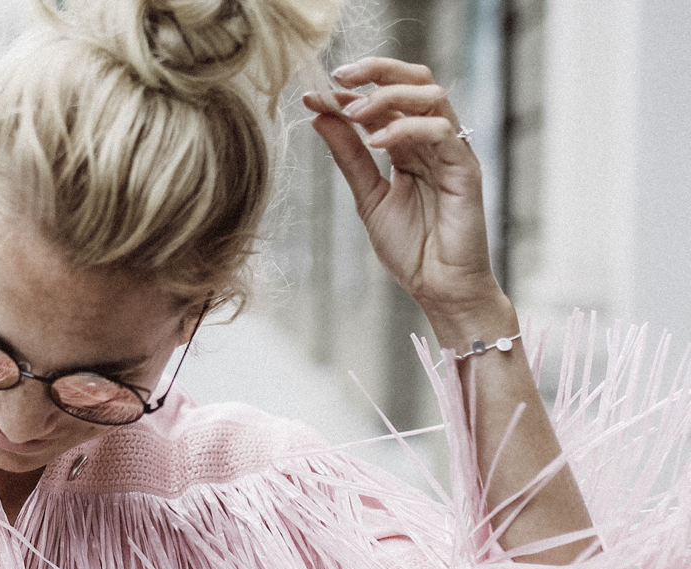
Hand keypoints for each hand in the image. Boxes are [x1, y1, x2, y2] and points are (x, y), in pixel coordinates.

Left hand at [303, 57, 512, 339]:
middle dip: (377, 70)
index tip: (313, 93)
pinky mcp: (465, 169)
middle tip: (339, 76)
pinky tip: (377, 142)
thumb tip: (320, 115)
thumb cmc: (412, 248)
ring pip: (431, 96)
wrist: (439, 287)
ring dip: (389, 96)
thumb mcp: (368, 197)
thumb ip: (349, 156)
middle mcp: (433, 141)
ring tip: (354, 112)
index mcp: (410, 145)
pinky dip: (407, 129)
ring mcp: (452, 152)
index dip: (349, 92)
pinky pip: (441, 132)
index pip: (384, 100)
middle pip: (416, 80)